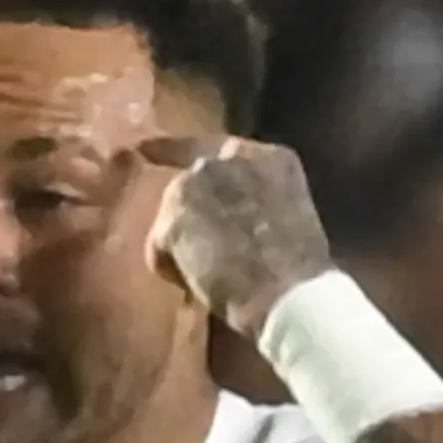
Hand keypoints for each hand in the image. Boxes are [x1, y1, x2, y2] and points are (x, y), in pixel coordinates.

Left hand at [141, 135, 335, 338]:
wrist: (288, 293)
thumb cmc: (297, 272)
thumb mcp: (286, 215)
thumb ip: (252, 201)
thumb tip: (223, 216)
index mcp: (268, 158)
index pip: (214, 149)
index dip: (177, 151)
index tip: (145, 149)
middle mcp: (229, 157)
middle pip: (187, 184)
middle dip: (188, 216)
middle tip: (207, 255)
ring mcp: (198, 180)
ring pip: (173, 221)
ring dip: (186, 251)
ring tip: (219, 277)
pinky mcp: (173, 214)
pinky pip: (158, 251)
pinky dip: (173, 272)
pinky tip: (202, 285)